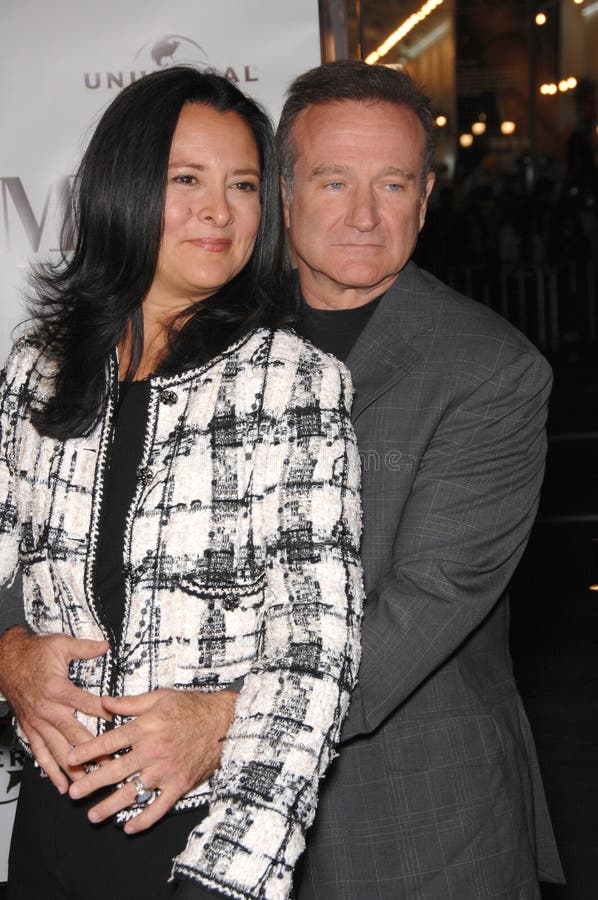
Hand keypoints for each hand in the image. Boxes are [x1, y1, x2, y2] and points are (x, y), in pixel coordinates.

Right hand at [0, 626, 108, 792]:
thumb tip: (105, 645)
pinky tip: (61, 784)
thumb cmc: (35, 653)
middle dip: (92, 751)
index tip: (119, 724)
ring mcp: (37, 723)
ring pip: (57, 750)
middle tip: (109, 765)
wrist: (6, 661)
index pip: (85, 703)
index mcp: (56, 688)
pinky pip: (41, 754)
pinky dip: (50, 770)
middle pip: (73, 734)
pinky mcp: (30, 729)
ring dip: (73, 767)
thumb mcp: (60, 644)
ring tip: (89, 782)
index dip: (103, 712)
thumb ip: (84, 647)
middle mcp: (47, 709)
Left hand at [67, 688, 236, 832]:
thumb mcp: (160, 697)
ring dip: (110, 806)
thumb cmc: (191, 706)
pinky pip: (159, 807)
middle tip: (74, 792)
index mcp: (146, 727)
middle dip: (92, 783)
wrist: (223, 722)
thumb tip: (104, 702)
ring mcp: (166, 770)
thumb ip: (130, 702)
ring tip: (93, 815)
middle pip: (116, 770)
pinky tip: (129, 827)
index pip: (110, 741)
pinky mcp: (179, 784)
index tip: (70, 759)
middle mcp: (153, 751)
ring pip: (133, 792)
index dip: (88, 751)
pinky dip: (144, 820)